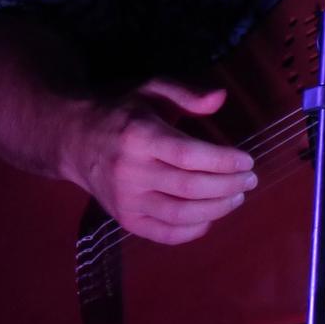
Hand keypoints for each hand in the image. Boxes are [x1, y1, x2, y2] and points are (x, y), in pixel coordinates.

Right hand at [58, 78, 256, 245]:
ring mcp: (126, 200)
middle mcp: (130, 171)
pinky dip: (193, 231)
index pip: (190, 155)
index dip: (224, 161)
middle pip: (190, 187)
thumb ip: (187, 93)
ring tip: (237, 196)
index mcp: (139, 136)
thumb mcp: (151, 89)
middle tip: (250, 180)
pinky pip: (165, 234)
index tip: (248, 161)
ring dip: (217, 209)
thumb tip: (221, 98)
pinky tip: (210, 218)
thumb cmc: (121, 111)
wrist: (75, 140)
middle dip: (228, 186)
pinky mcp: (125, 220)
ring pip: (181, 214)